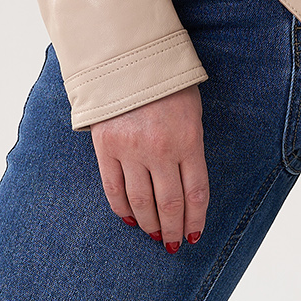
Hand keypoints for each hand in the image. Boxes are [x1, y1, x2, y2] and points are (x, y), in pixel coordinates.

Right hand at [90, 84, 209, 252]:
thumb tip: (187, 185)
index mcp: (188, 138)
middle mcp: (159, 149)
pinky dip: (122, 209)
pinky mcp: (105, 148)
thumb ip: (190, 146)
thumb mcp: (191, 110)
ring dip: (149, 224)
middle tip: (174, 244)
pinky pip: (113, 189)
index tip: (195, 235)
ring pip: (141, 202)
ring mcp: (130, 150)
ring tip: (154, 235)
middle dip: (174, 228)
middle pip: (169, 203)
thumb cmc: (166, 82)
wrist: (126, 57)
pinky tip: (130, 220)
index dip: (196, 220)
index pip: (195, 193)